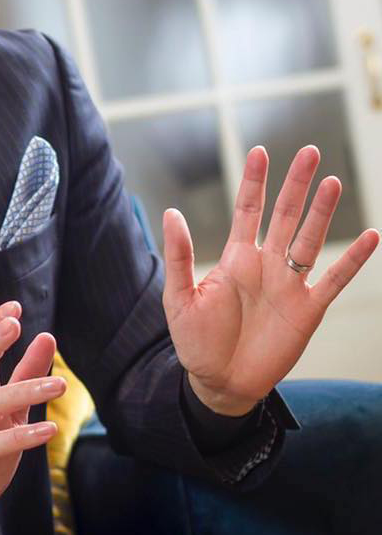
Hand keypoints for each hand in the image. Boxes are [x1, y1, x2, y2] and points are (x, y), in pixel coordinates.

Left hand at [162, 144, 379, 415]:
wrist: (219, 383)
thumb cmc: (195, 341)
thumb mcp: (179, 297)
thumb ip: (179, 255)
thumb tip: (172, 212)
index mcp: (235, 258)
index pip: (248, 210)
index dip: (255, 182)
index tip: (260, 152)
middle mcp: (265, 265)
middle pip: (284, 215)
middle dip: (295, 184)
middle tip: (309, 151)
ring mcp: (289, 285)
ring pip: (310, 239)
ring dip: (322, 212)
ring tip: (333, 181)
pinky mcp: (308, 311)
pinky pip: (334, 280)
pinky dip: (352, 259)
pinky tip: (370, 235)